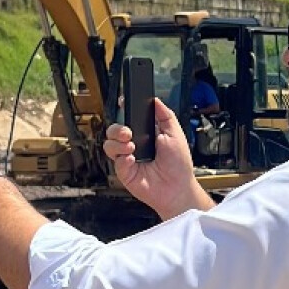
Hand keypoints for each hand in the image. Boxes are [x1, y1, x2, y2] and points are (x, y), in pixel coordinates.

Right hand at [103, 98, 211, 219]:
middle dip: (117, 128)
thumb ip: (165, 115)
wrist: (178, 188)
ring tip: (131, 147)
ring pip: (109, 144)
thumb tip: (156, 100)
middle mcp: (134, 145)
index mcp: (146, 134)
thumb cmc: (179, 164)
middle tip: (128, 133)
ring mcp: (127, 158)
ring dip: (117, 143)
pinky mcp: (124, 172)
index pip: (129, 119)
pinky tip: (133, 160)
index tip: (123, 105)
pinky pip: (115, 161)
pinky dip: (123, 158)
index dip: (124, 111)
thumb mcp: (175, 134)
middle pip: (114, 130)